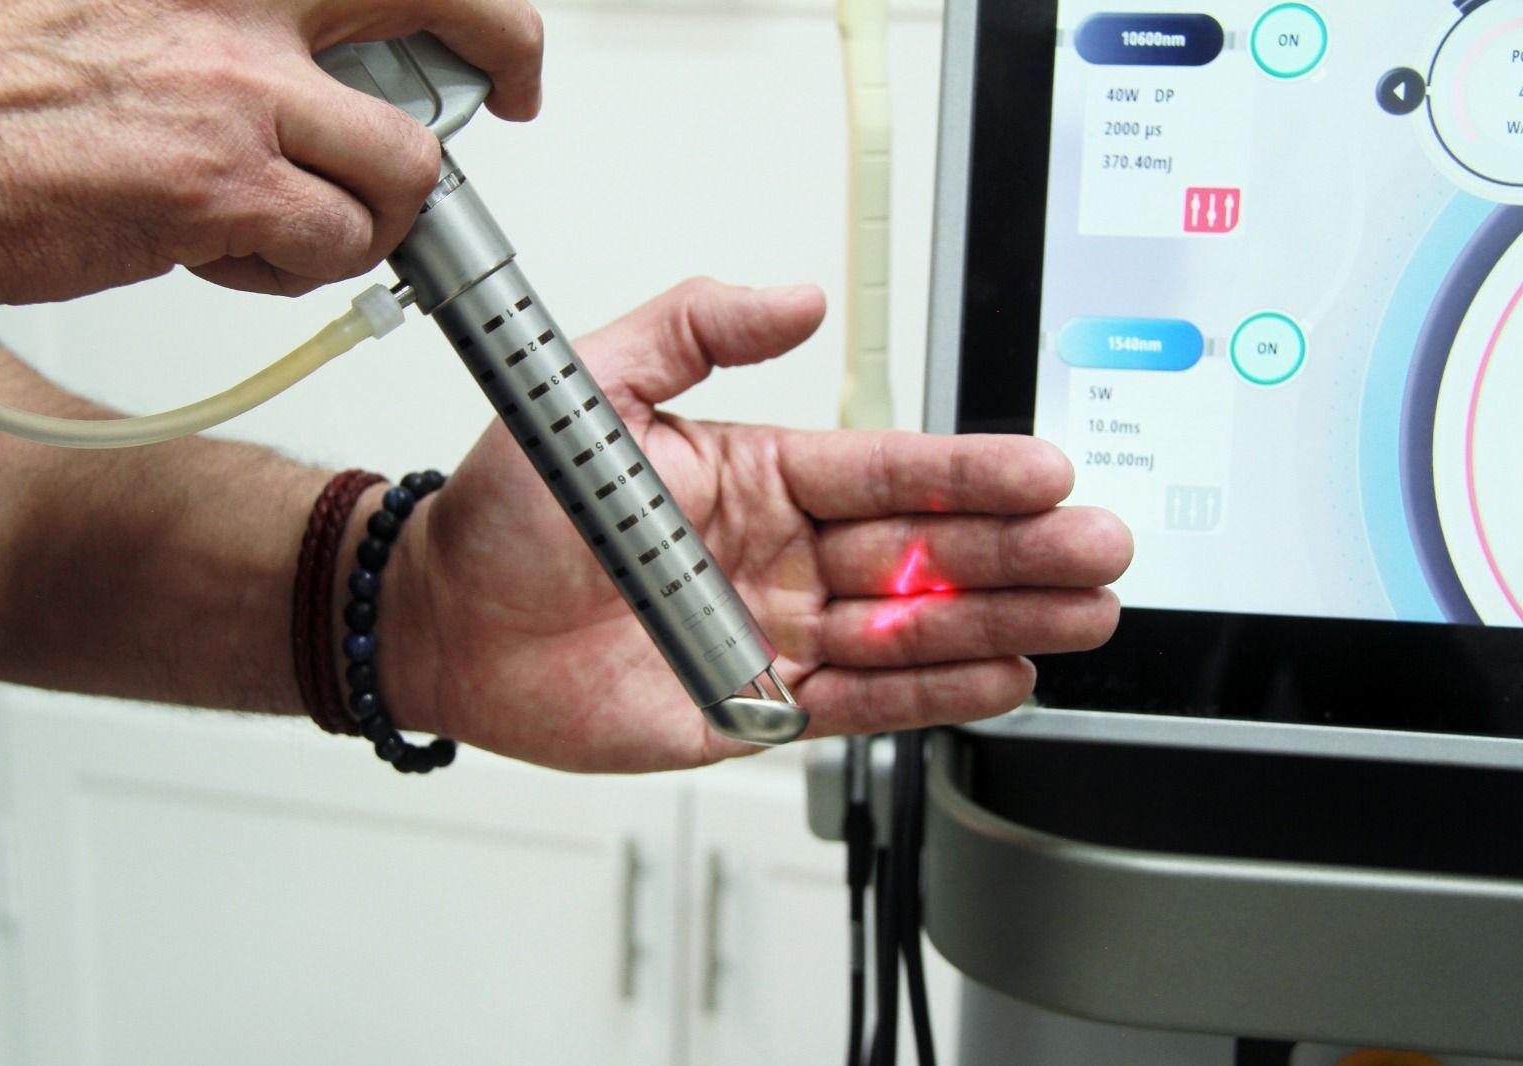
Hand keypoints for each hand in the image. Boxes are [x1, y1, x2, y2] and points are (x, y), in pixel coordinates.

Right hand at [0, 0, 542, 305]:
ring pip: (406, 169)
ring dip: (373, 212)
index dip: (468, 1)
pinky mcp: (220, 185)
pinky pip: (337, 246)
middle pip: (447, 7)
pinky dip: (301, 266)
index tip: (486, 30)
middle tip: (510, 99)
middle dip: (504, 58)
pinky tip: (233, 248)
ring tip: (302, 216)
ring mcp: (236, 89)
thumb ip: (240, 22)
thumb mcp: (137, 8)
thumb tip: (328, 58)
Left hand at [385, 279, 1132, 771]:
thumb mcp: (596, 386)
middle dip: (1016, 552)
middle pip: (923, 551)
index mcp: (760, 472)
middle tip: (1098, 549)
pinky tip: (1000, 678)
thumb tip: (795, 298)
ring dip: (998, 623)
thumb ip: (694, 328)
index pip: (888, 469)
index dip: (969, 472)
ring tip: (1080, 618)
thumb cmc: (508, 506)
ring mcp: (774, 630)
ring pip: (909, 629)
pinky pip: (859, 704)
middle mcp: (782, 551)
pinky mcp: (754, 705)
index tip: (1043, 471)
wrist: (442, 617)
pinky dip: (932, 695)